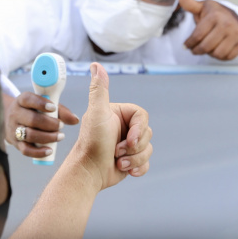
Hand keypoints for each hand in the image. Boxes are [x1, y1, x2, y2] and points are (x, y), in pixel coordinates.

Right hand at [4, 92, 79, 157]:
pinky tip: (50, 150)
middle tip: (61, 126)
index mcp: (21, 101)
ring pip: (29, 135)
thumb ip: (60, 111)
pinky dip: (38, 152)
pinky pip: (26, 150)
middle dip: (50, 124)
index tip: (53, 108)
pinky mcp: (16, 143)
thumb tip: (75, 120)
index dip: (41, 104)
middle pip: (32, 120)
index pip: (28, 99)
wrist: (12, 121)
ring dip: (48, 137)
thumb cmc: (34, 112)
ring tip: (60, 136)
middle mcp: (15, 114)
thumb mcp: (44, 106)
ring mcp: (14, 129)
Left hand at [71, 63, 152, 190]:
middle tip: (117, 151)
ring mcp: (128, 144)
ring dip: (134, 158)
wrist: (89, 172)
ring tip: (118, 161)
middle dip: (134, 147)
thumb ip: (99, 89)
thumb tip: (95, 65)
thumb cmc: (92, 143)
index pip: (143, 117)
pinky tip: (126, 170)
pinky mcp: (131, 160)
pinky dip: (138, 168)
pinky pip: (147, 162)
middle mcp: (124, 128)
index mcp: (119, 114)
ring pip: (148, 148)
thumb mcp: (97, 113)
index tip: (128, 141)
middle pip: (147, 133)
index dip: (139, 130)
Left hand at [179, 0, 237, 60]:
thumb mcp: (203, 7)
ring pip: (216, 54)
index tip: (186, 46)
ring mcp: (235, 35)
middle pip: (206, 46)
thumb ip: (191, 5)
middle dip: (197, 50)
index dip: (189, 43)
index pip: (197, 35)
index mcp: (215, 16)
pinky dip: (220, 56)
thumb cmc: (216, 14)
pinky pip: (227, 57)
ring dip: (209, 53)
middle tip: (194, 50)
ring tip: (207, 48)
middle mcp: (227, 25)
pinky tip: (217, 49)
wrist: (236, 18)